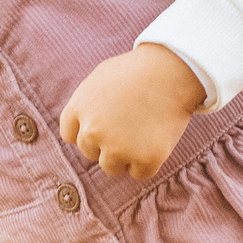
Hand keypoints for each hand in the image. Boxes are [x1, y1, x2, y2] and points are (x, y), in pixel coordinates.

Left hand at [59, 44, 205, 180]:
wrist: (171, 71)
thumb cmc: (138, 70)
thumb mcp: (100, 77)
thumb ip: (85, 103)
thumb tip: (81, 124)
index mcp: (79, 109)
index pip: (71, 135)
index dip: (89, 130)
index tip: (106, 123)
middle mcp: (92, 132)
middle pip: (91, 153)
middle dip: (107, 142)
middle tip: (130, 123)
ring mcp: (117, 148)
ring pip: (112, 167)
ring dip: (125, 156)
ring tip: (143, 131)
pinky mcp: (144, 159)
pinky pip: (140, 173)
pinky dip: (148, 161)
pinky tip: (156, 139)